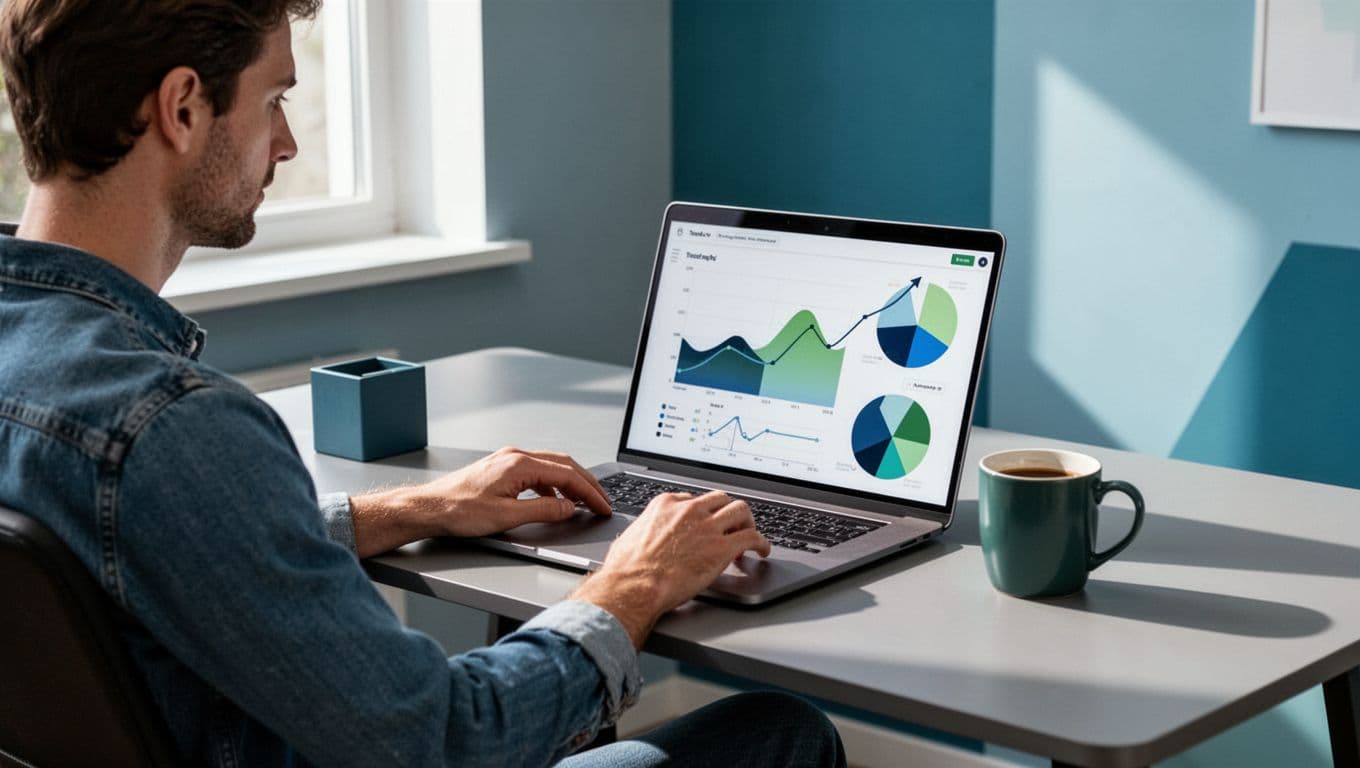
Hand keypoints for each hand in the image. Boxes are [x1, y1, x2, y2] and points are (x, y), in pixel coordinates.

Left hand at [348, 447, 610, 556]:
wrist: (428, 508)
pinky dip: (552, 485)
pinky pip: (536, 472)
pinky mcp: (501, 469)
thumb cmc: (458, 511)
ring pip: (551, 467)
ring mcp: (507, 460)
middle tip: (602, 501)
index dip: (590, 492)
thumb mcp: (507, 517)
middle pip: (563, 465)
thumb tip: (569, 508)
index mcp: (520, 464)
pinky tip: (552, 501)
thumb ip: (543, 512)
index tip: (603, 506)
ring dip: (570, 484)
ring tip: (583, 502)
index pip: (568, 474)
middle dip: (586, 484)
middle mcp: (515, 456)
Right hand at [570, 491, 770, 647]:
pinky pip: (753, 537)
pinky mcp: (722, 548)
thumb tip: (640, 539)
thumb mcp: (630, 537)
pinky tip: (762, 551)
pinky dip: (762, 543)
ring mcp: (708, 527)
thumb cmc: (626, 569)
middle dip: (727, 513)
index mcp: (667, 505)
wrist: (634, 585)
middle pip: (721, 499)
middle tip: (731, 528)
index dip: (703, 514)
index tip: (706, 524)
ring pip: (741, 510)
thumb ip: (643, 532)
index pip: (695, 499)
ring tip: (748, 536)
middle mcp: (690, 510)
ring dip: (747, 523)